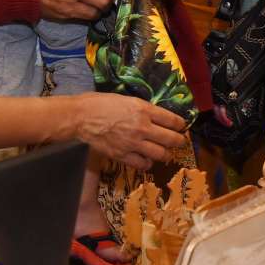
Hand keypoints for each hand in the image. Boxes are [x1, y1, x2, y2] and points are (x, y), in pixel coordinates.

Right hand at [69, 93, 188, 169]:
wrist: (81, 117)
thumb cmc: (102, 103)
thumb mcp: (128, 99)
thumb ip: (144, 109)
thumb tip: (157, 115)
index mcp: (144, 110)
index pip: (173, 120)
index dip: (181, 125)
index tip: (182, 127)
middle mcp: (143, 128)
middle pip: (171, 139)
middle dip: (179, 141)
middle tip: (179, 141)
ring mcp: (133, 144)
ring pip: (160, 154)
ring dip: (166, 154)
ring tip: (165, 152)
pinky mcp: (122, 156)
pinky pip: (143, 164)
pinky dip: (148, 163)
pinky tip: (146, 159)